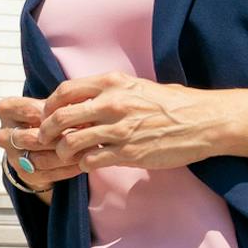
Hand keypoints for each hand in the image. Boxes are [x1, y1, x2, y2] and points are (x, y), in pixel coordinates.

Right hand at [0, 96, 83, 200]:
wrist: (35, 142)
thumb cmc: (44, 117)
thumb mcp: (47, 106)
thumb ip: (59, 106)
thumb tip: (81, 110)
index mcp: (6, 110)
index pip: (31, 111)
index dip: (56, 114)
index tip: (78, 115)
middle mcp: (4, 134)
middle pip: (33, 138)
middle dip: (60, 137)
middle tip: (84, 135)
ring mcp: (12, 156)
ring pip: (41, 159)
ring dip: (66, 156)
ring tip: (86, 150)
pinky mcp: (23, 174)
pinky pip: (47, 174)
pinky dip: (67, 170)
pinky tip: (82, 163)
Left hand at [38, 72, 247, 171]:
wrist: (202, 121)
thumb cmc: (171, 103)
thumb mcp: (136, 86)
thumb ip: (109, 91)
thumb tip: (82, 101)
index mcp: (112, 82)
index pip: (65, 91)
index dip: (48, 106)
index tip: (46, 115)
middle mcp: (112, 103)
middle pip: (61, 116)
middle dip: (46, 131)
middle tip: (45, 139)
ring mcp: (119, 129)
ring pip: (71, 142)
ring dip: (62, 151)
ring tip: (65, 155)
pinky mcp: (129, 153)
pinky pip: (91, 161)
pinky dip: (83, 164)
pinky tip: (87, 163)